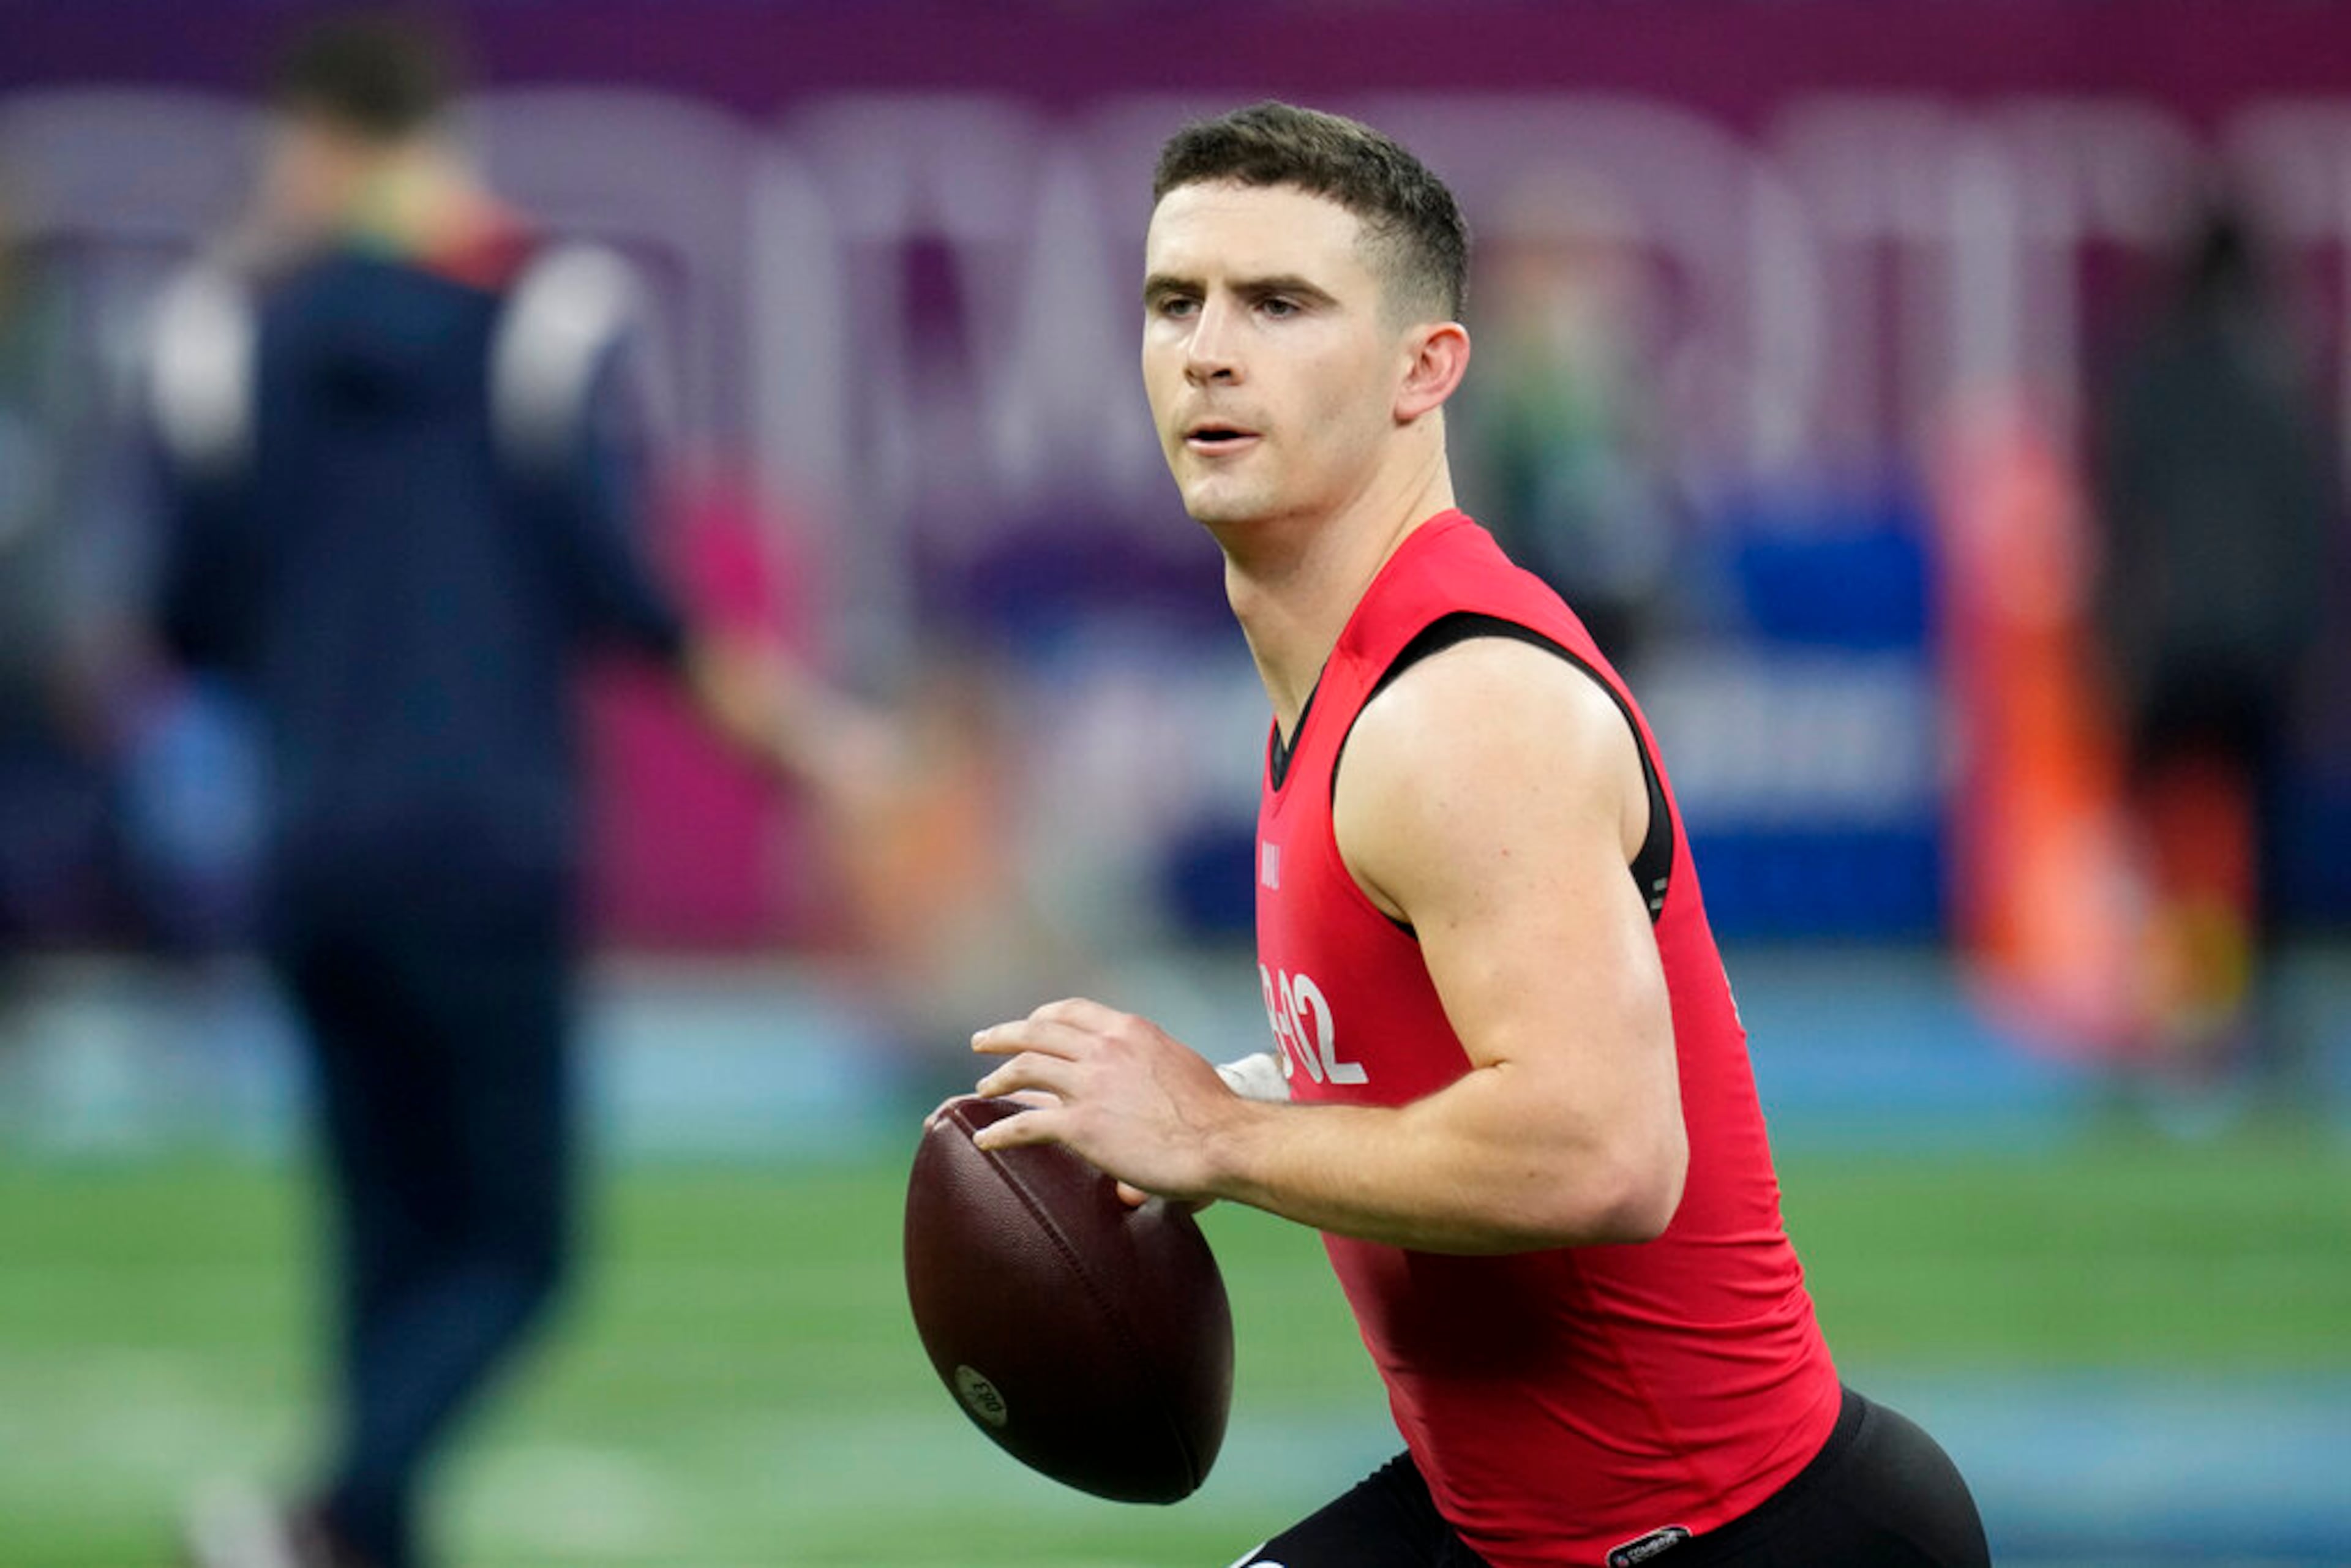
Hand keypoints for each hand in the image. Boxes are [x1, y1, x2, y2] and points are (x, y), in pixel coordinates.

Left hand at [970, 998, 1240, 1203]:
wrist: (1223, 1141)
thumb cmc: (1215, 1113)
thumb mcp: (1180, 1067)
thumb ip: (1152, 1070)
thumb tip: (1145, 1100)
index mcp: (1130, 1030)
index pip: (1073, 1011)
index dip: (1044, 1017)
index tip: (1030, 1024)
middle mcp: (1104, 1048)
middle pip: (1037, 1032)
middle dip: (1004, 1035)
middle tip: (982, 1041)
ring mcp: (1089, 1084)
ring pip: (1025, 1069)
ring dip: (997, 1078)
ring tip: (982, 1089)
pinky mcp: (1081, 1125)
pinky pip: (1025, 1124)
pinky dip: (999, 1132)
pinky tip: (985, 1140)